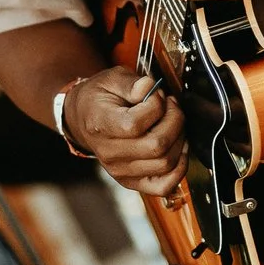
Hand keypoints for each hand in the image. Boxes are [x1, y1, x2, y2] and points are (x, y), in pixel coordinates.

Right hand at [66, 68, 185, 196]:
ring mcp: (120, 170)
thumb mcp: (111, 78)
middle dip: (175, 120)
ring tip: (173, 123)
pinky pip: (164, 186)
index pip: (136, 124)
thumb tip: (149, 87)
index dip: (156, 105)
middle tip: (171, 106)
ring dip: (180, 139)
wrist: (84, 119)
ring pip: (166, 163)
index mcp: (100, 125)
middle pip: (157, 146)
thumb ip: (131, 82)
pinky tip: (178, 148)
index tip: (157, 94)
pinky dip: (179, 169)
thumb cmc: (99, 98)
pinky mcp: (130, 181)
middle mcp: (109, 153)